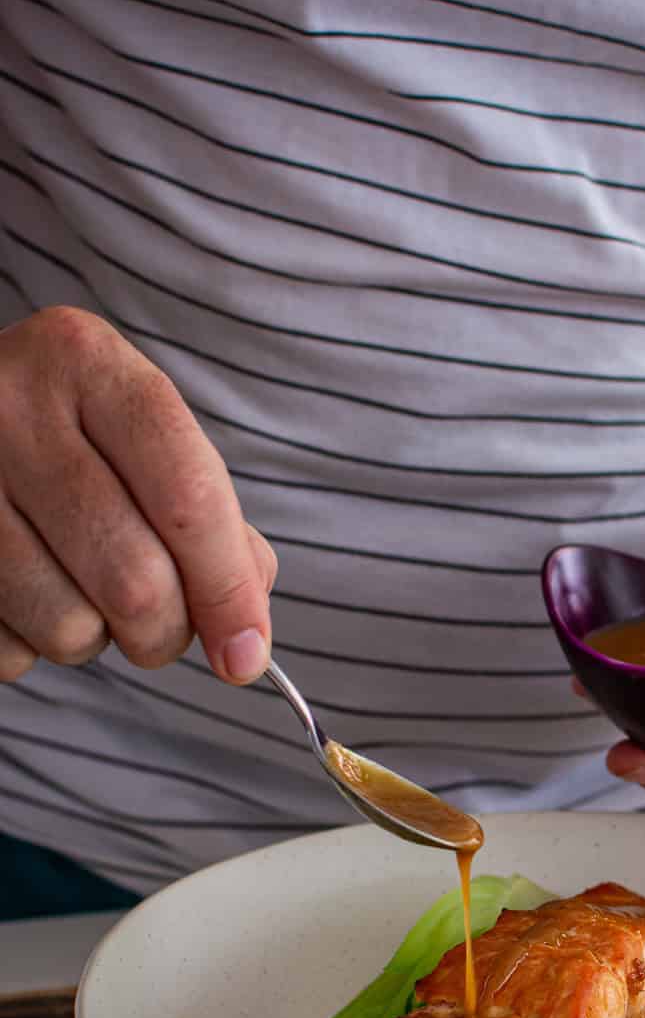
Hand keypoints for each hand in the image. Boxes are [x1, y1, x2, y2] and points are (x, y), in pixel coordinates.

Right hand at [0, 307, 275, 684]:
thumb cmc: (71, 433)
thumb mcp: (141, 434)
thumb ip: (207, 516)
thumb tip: (243, 631)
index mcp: (85, 362)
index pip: (187, 498)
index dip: (229, 590)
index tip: (248, 654)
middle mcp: (10, 409)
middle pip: (134, 578)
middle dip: (168, 632)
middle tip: (165, 628)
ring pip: (69, 626)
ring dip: (95, 639)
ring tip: (82, 590)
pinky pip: (8, 648)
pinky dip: (32, 646)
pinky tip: (26, 590)